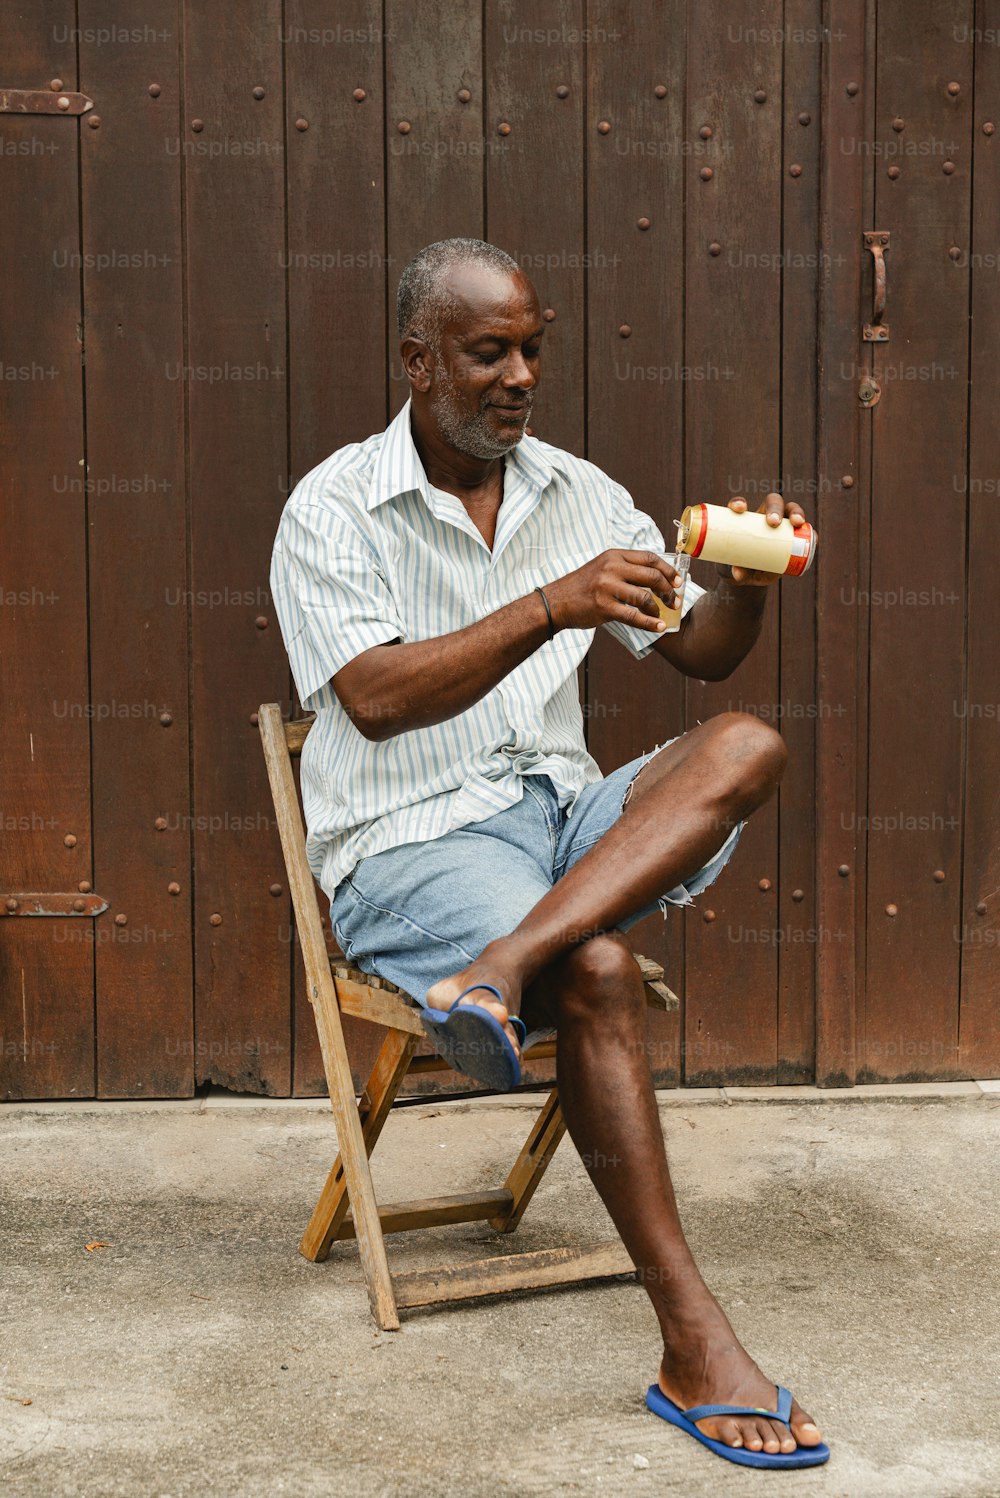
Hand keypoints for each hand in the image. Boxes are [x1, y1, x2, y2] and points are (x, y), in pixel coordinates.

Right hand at [544, 549, 685, 633]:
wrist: (555, 602)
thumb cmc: (582, 587)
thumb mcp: (602, 567)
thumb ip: (625, 568)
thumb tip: (654, 577)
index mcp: (614, 555)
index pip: (650, 558)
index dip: (668, 570)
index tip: (678, 581)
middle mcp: (611, 568)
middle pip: (652, 576)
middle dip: (668, 590)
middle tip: (674, 601)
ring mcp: (607, 587)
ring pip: (645, 597)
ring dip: (659, 608)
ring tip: (662, 615)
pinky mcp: (604, 607)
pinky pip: (634, 616)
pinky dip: (649, 624)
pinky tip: (658, 628)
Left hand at [724, 491, 807, 585]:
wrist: (754, 576)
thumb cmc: (742, 567)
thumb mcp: (737, 571)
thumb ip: (737, 572)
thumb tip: (738, 574)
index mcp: (744, 520)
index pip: (741, 505)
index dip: (739, 502)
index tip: (739, 509)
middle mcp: (763, 516)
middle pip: (772, 502)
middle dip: (774, 508)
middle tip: (773, 522)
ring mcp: (781, 524)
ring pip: (791, 509)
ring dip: (796, 512)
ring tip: (797, 523)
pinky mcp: (794, 535)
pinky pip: (805, 530)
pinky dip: (810, 532)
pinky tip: (813, 537)